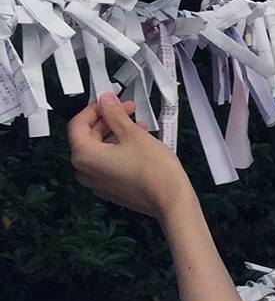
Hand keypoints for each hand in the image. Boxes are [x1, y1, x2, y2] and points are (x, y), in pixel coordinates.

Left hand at [69, 93, 195, 221]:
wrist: (171, 201)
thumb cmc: (153, 168)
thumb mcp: (134, 134)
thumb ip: (115, 114)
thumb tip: (105, 100)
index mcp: (84, 156)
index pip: (78, 124)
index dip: (94, 109)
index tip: (111, 101)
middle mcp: (85, 171)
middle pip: (88, 138)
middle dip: (107, 121)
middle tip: (128, 110)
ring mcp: (97, 183)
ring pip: (99, 151)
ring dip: (115, 135)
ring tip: (138, 126)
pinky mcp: (111, 190)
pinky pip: (108, 165)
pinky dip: (118, 151)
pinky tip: (138, 145)